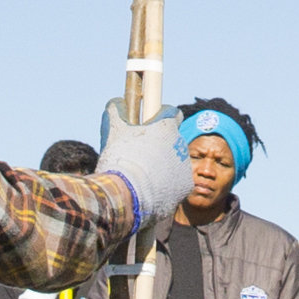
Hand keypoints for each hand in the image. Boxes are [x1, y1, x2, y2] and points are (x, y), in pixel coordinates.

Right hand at [91, 110, 185, 236]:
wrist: (127, 195)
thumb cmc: (120, 160)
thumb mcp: (113, 130)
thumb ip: (116, 111)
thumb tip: (117, 103)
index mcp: (167, 127)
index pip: (173, 114)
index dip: (161, 117)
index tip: (150, 123)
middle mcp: (181, 145)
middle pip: (172, 141)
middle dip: (160, 146)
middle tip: (140, 155)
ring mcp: (185, 168)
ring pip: (175, 163)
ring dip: (163, 166)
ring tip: (142, 177)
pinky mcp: (185, 187)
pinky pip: (176, 183)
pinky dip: (166, 186)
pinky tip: (149, 190)